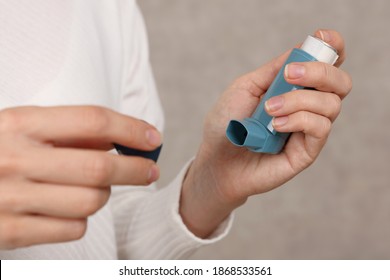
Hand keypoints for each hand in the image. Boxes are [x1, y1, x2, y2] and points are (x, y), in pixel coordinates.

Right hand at [0, 106, 161, 248]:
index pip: (93, 121)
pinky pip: (72, 227)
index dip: (131, 128)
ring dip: (103, 195)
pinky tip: (67, 209)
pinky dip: (80, 218)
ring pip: (91, 200)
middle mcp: (14, 159)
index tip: (152, 137)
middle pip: (100, 165)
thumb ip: (68, 131)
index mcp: (19, 124)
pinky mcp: (8, 232)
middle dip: (136, 169)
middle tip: (149, 170)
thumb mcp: (19, 128)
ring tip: (94, 189)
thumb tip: (120, 138)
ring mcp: (9, 198)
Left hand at [180, 30, 351, 236]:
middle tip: (290, 75)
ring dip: (299, 100)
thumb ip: (272, 72)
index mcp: (294, 88)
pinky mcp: (307, 151)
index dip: (332, 48)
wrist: (217, 159)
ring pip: (331, 104)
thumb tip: (299, 51)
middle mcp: (307, 106)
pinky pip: (320, 128)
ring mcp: (309, 129)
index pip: (327, 65)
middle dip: (320, 72)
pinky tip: (276, 126)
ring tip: (269, 109)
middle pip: (340, 82)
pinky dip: (298, 120)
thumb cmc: (227, 123)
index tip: (321, 39)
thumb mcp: (245, 88)